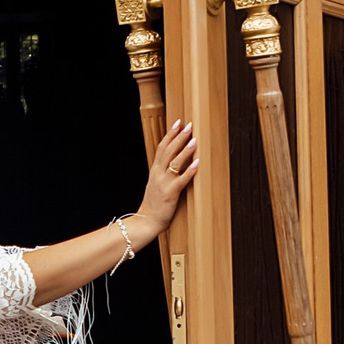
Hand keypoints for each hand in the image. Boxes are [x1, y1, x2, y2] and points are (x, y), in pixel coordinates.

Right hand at [135, 119, 198, 238]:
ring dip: (185, 150)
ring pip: (174, 162)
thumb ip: (163, 173)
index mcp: (155, 171)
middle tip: (189, 125)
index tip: (177, 123)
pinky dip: (190, 171)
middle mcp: (158, 174)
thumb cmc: (154, 204)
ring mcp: (164, 183)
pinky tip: (197, 163)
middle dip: (179, 137)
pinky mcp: (171, 193)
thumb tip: (174, 163)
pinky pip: (181, 179)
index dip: (170, 134)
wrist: (146, 220)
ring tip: (194, 139)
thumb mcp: (155, 184)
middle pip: (168, 150)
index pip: (162, 148)